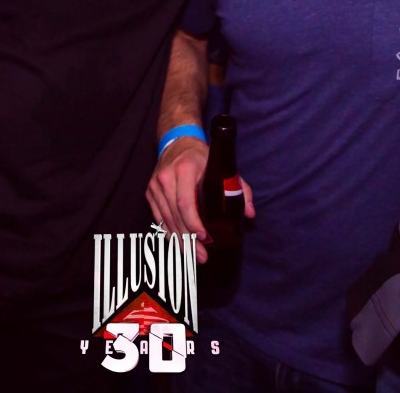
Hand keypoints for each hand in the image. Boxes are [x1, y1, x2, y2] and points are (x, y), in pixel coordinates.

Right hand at [145, 137, 253, 262]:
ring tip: (193, 256)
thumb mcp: (224, 168)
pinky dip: (168, 233)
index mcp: (184, 170)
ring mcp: (155, 186)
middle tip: (202, 256)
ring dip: (179, 240)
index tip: (205, 238)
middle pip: (175, 215)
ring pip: (165, 220)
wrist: (178, 142)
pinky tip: (179, 244)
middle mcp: (166, 177)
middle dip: (189, 239)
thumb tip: (249, 214)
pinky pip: (158, 218)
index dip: (194, 223)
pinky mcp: (150, 192)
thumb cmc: (203, 158)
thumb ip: (239, 190)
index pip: (185, 202)